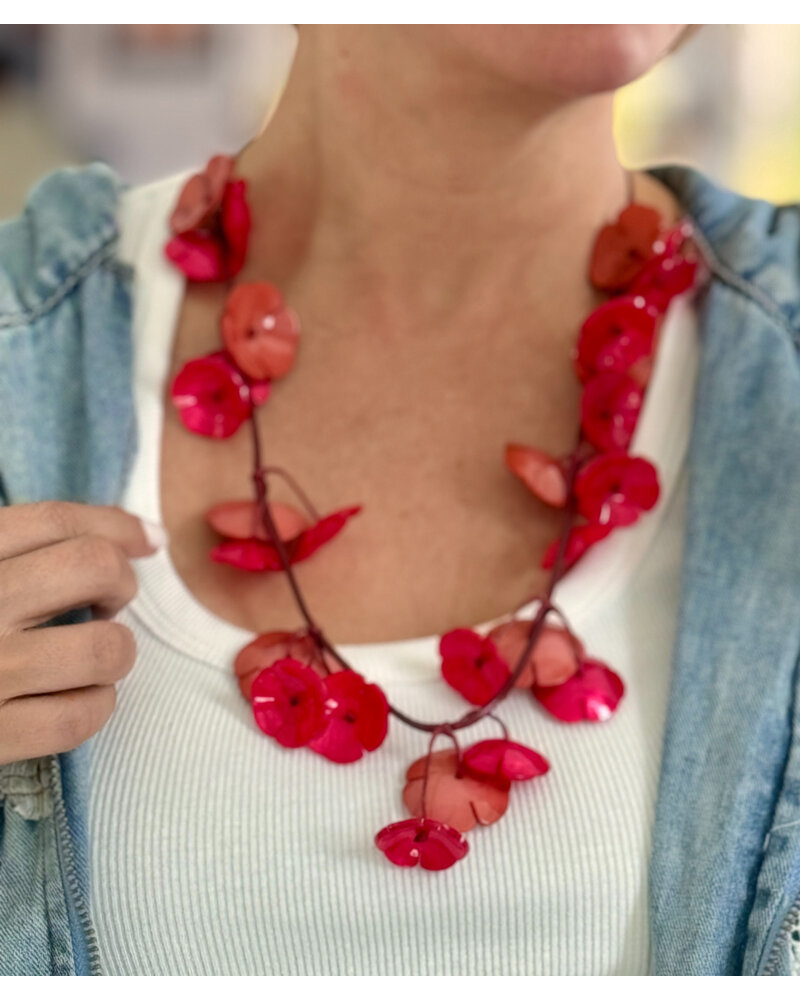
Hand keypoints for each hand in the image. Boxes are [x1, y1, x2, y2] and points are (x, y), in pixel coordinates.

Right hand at [0, 502, 162, 765]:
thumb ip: (17, 547)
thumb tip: (147, 536)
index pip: (55, 521)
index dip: (116, 525)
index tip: (146, 541)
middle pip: (93, 568)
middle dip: (119, 582)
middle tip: (104, 602)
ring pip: (104, 648)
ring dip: (114, 651)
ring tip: (87, 655)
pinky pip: (81, 717)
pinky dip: (96, 706)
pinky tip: (76, 698)